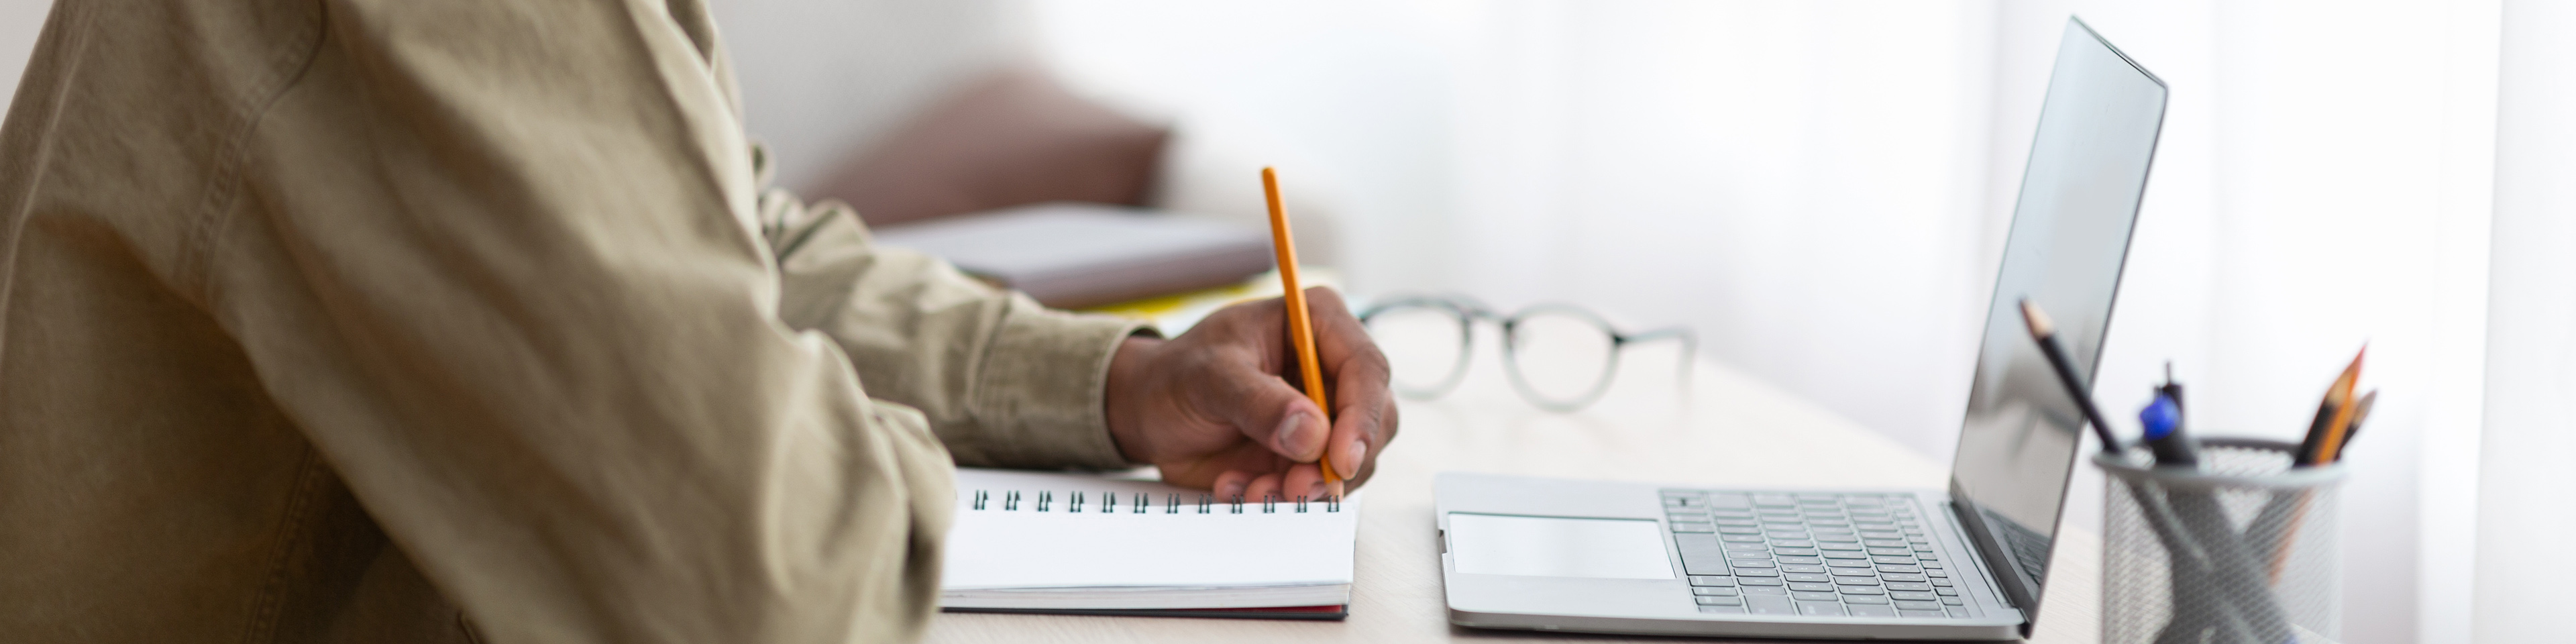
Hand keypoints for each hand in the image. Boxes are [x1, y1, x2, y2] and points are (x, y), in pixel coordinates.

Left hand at [1103, 287, 1396, 500]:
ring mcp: (1326, 416)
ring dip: (1306, 487)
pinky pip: (1321, 487)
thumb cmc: (1178, 377)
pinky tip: (1241, 487)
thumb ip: (1259, 402)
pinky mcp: (1311, 456)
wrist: (1150, 414)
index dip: (1362, 417)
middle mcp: (1332, 369)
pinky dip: (1284, 497)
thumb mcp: (1209, 378)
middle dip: (1337, 464)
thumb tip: (1312, 434)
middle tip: (1294, 487)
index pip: (1366, 368)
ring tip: (1252, 488)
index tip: (1340, 459)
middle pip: (1375, 420)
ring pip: (1354, 462)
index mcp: (1318, 323)